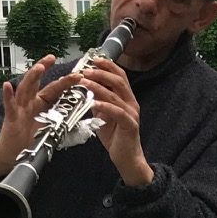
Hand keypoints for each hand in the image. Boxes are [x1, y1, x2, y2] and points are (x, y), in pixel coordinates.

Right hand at [0, 57, 71, 178]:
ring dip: (31, 77)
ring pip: (24, 88)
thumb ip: (62, 121)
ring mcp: (20, 107)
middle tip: (51, 58)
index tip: (77, 74)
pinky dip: (8, 95)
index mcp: (41, 103)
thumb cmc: (30, 139)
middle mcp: (30, 101)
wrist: (13, 152)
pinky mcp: (11, 117)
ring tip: (39, 67)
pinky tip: (7, 85)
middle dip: (44, 68)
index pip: (53, 88)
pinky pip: (10, 105)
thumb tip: (81, 117)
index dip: (65, 81)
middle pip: (37, 82)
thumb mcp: (50, 128)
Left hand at [74, 57, 152, 187]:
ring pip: (115, 94)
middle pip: (119, 80)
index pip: (119, 76)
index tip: (94, 59)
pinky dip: (105, 106)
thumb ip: (98, 102)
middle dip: (102, 72)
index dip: (108, 65)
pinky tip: (94, 103)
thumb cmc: (116, 138)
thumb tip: (86, 90)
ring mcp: (132, 114)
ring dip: (98, 86)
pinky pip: (117, 112)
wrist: (127, 159)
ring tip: (84, 82)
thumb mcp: (103, 116)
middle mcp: (131, 103)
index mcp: (126, 98)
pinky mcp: (130, 125)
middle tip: (86, 69)